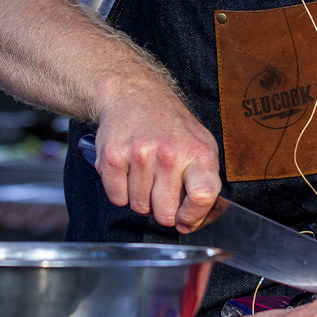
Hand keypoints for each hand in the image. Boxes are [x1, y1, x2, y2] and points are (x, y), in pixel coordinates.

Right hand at [92, 74, 220, 232]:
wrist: (135, 93)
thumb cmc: (171, 125)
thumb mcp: (201, 145)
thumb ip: (204, 183)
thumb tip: (194, 222)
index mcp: (198, 152)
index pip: (203, 195)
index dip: (194, 215)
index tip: (186, 218)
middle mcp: (170, 153)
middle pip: (165, 213)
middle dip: (162, 208)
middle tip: (161, 186)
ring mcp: (140, 154)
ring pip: (139, 208)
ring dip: (141, 197)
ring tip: (145, 171)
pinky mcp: (112, 157)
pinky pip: (117, 199)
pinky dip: (121, 191)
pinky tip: (128, 169)